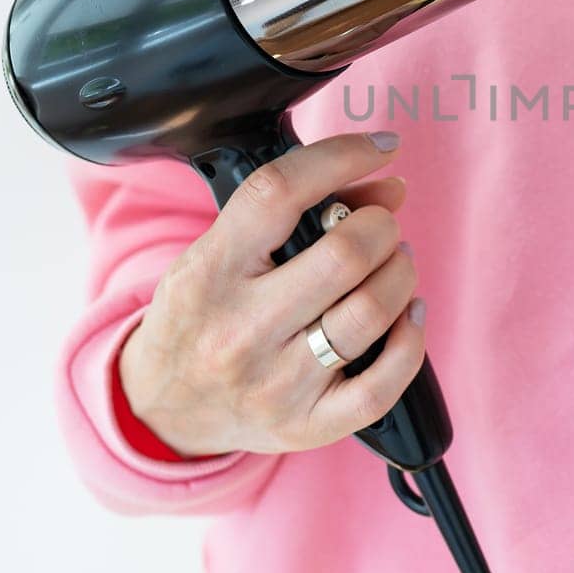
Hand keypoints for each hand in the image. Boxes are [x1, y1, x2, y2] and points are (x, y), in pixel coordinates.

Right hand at [118, 132, 424, 457]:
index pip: (279, 192)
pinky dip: (411, 340)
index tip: (380, 147)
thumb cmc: (202, 316)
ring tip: (394, 262)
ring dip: (400, 273)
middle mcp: (239, 329)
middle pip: (343, 255)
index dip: (341, 156)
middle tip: (382, 223)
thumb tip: (384, 186)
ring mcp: (275, 383)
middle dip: (381, 225)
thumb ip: (290, 214)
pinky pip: (382, 386)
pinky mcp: (305, 425)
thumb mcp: (218, 253)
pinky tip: (408, 315)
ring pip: (370, 313)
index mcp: (210, 271)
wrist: (163, 409)